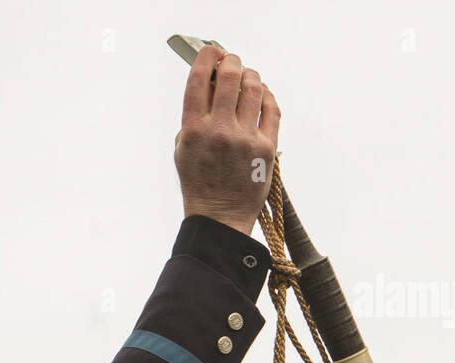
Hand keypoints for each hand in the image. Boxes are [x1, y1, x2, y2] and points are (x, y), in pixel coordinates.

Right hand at [176, 46, 280, 235]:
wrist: (219, 218)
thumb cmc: (199, 183)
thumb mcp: (183, 150)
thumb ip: (192, 118)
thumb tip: (207, 87)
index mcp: (192, 131)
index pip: (198, 81)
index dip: (206, 58)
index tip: (211, 52)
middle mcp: (218, 131)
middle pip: (229, 77)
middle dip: (231, 61)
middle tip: (231, 61)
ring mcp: (244, 139)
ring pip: (253, 87)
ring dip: (250, 75)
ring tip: (246, 77)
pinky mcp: (266, 147)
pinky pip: (271, 108)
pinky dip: (266, 95)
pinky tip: (262, 94)